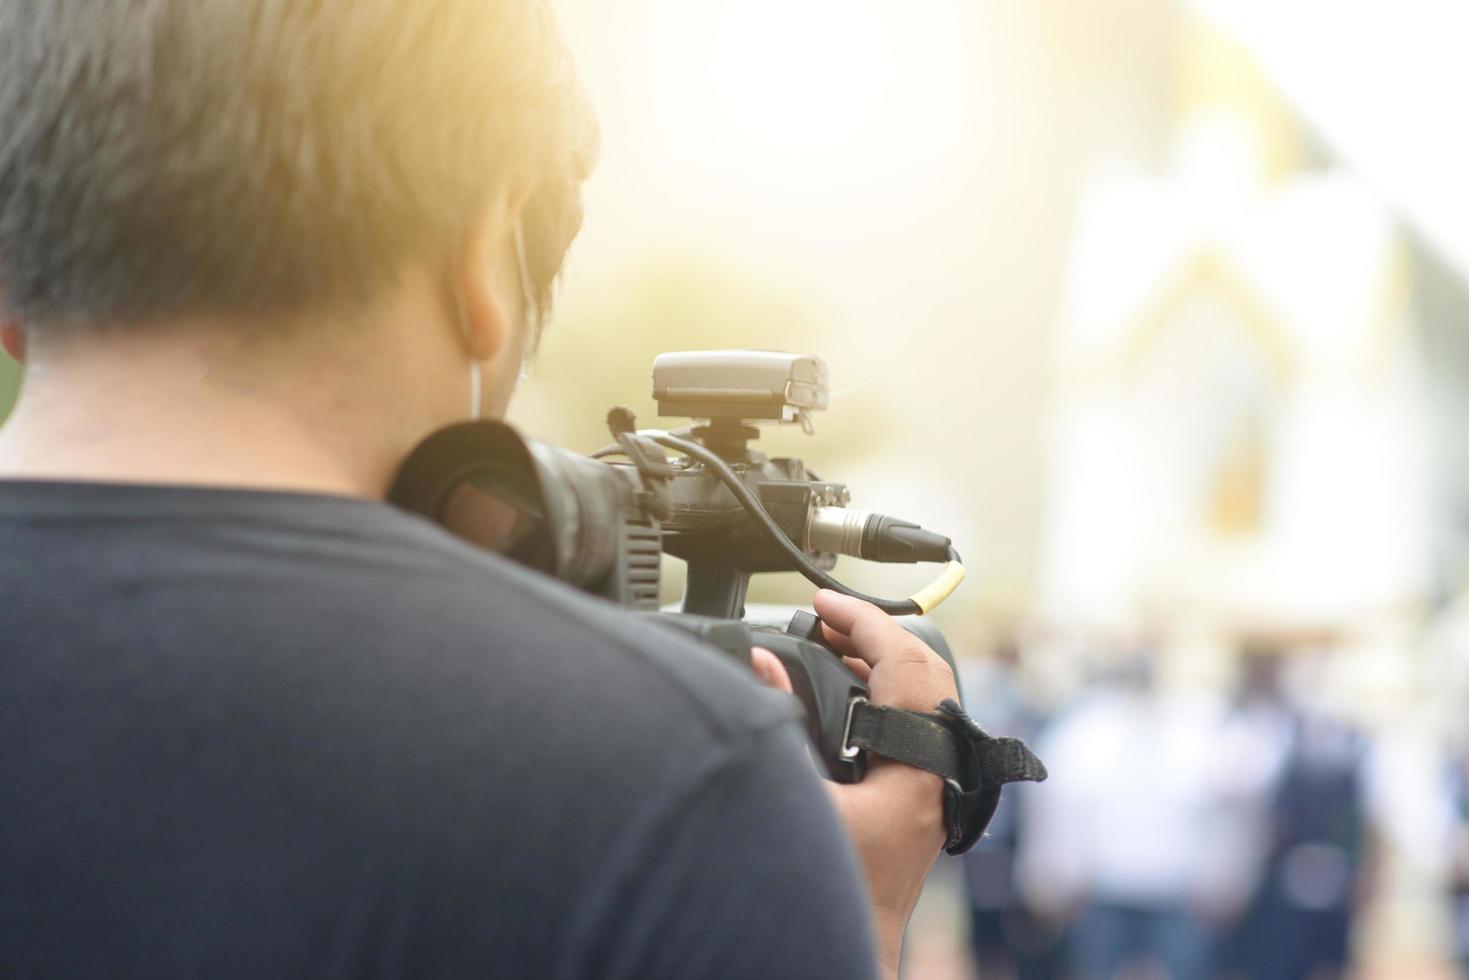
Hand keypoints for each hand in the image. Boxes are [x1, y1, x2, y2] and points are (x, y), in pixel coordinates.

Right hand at [751, 590, 956, 979]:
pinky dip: (885, 693)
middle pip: (927, 673)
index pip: (905, 664)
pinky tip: (845, 690)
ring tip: (831, 643)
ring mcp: (931, 790)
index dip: (862, 620)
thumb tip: (764, 665)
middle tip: (827, 616)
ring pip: (925, 698)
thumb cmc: (827, 892)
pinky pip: (914, 724)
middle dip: (876, 632)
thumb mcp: (792, 800)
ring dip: (882, 662)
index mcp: (915, 773)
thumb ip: (776, 727)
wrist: (848, 950)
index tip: (824, 601)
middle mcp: (934, 778)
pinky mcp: (918, 801)